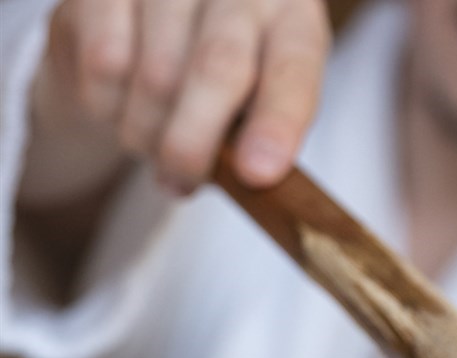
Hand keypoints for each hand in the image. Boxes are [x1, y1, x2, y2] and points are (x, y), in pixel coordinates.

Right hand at [38, 0, 330, 193]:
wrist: (145, 35)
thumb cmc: (220, 83)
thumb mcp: (257, 105)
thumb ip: (260, 132)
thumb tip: (247, 175)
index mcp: (291, 13)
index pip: (294, 66)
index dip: (278, 122)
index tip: (258, 173)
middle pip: (219, 67)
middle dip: (196, 142)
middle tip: (181, 184)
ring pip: (156, 76)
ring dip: (148, 134)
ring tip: (152, 146)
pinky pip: (104, 64)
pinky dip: (108, 108)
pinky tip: (119, 110)